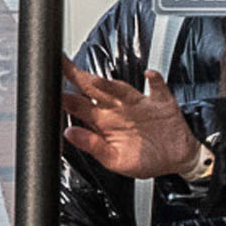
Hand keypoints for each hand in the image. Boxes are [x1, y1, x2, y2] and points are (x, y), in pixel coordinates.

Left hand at [61, 63, 200, 176]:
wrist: (177, 159)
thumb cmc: (147, 160)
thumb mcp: (116, 161)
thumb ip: (92, 146)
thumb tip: (69, 133)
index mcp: (104, 123)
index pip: (78, 105)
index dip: (63, 95)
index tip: (48, 86)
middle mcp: (118, 109)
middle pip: (93, 89)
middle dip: (77, 76)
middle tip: (60, 64)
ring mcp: (138, 104)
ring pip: (120, 88)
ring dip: (109, 84)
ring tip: (95, 81)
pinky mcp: (160, 102)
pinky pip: (157, 88)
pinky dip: (155, 81)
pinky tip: (150, 75)